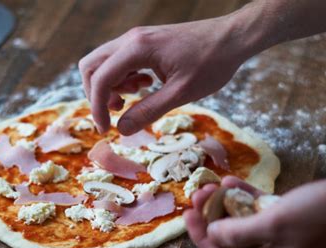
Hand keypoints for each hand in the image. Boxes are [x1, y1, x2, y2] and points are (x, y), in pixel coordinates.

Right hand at [79, 18, 251, 133]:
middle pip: (92, 66)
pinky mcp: (145, 43)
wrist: (233, 39)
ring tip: (137, 97)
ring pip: (104, 64)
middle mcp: (131, 39)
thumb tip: (121, 130)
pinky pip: (120, 62)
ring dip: (112, 86)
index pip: (100, 78)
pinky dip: (124, 78)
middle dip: (97, 94)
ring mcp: (137, 39)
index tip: (105, 129)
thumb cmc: (212, 63)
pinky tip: (146, 85)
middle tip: (117, 112)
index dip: (97, 107)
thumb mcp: (180, 93)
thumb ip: (148, 111)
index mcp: (137, 48)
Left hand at [184, 173, 325, 247]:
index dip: (201, 236)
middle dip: (212, 216)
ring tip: (213, 185)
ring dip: (226, 204)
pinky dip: (245, 197)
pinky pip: (259, 212)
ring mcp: (282, 238)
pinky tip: (233, 181)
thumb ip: (238, 232)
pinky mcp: (290, 221)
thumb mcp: (274, 222)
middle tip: (201, 192)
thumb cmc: (322, 214)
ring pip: (243, 223)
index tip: (188, 213)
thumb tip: (212, 235)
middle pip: (231, 239)